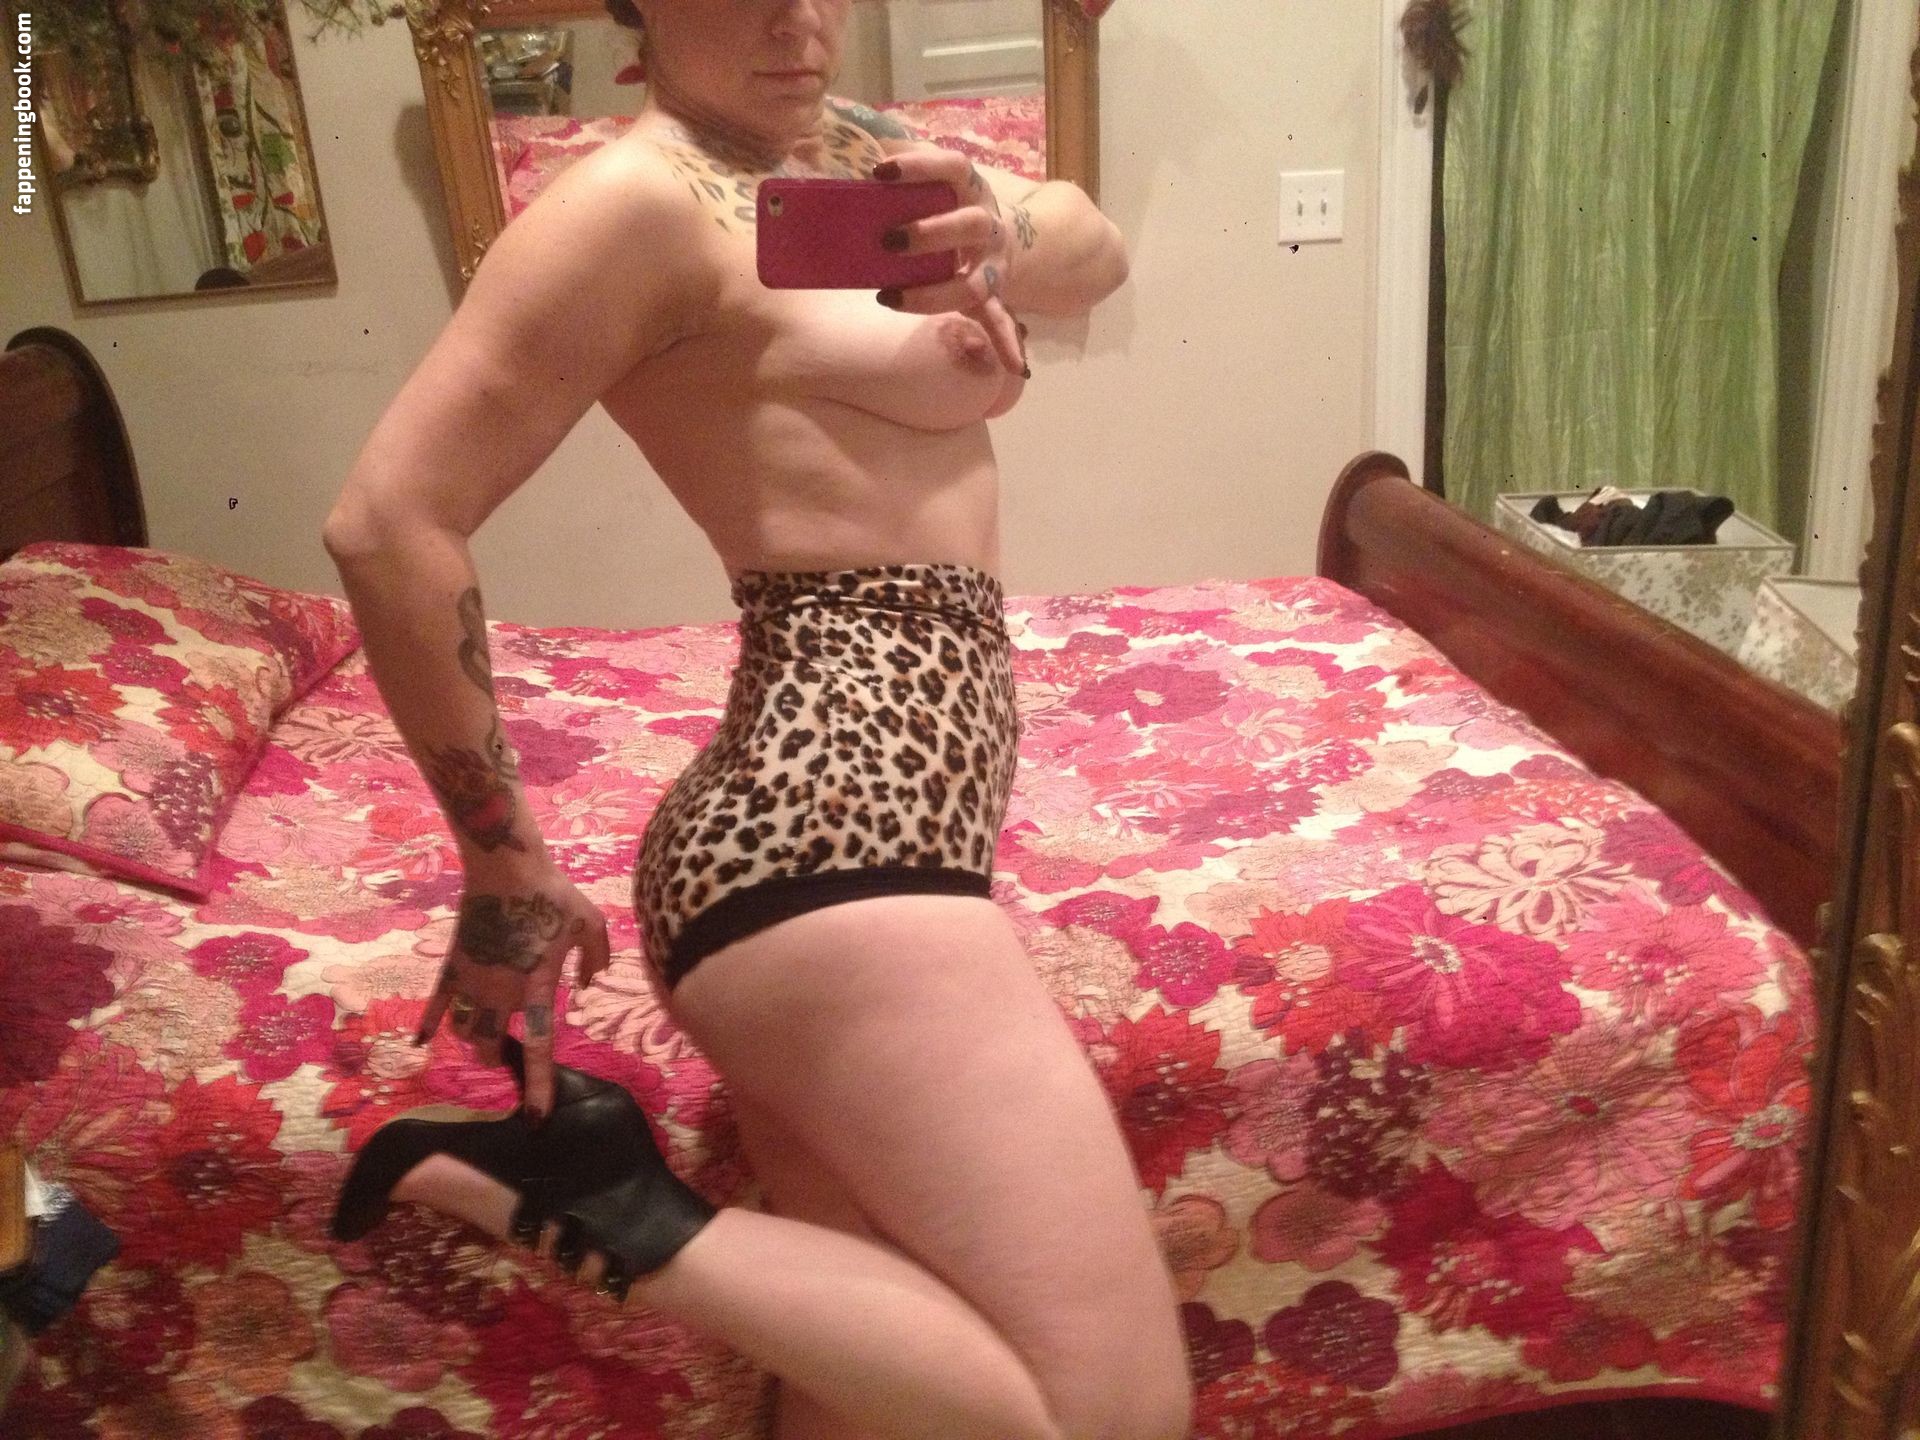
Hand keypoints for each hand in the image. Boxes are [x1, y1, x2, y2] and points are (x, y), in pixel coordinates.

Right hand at [414, 863, 612, 1120]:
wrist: (507, 868)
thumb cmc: (553, 895)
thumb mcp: (591, 924)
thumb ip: (597, 958)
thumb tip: (593, 982)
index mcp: (536, 989)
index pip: (538, 1048)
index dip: (539, 1086)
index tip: (536, 1118)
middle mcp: (500, 994)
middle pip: (489, 1046)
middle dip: (497, 1058)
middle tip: (507, 1057)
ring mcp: (472, 982)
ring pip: (463, 1030)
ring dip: (472, 1040)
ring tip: (484, 1040)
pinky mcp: (453, 966)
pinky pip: (435, 1002)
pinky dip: (428, 1022)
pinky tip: (420, 1041)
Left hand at [872, 145, 1026, 375]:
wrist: (1006, 240)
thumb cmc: (955, 210)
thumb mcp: (943, 187)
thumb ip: (911, 176)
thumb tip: (872, 155)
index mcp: (973, 190)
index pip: (952, 166)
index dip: (920, 166)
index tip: (880, 173)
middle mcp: (987, 224)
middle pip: (969, 224)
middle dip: (932, 233)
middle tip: (888, 239)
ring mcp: (992, 262)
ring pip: (974, 282)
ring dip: (935, 294)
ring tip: (892, 300)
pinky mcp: (991, 294)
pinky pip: (1002, 320)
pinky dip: (1008, 343)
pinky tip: (1017, 366)